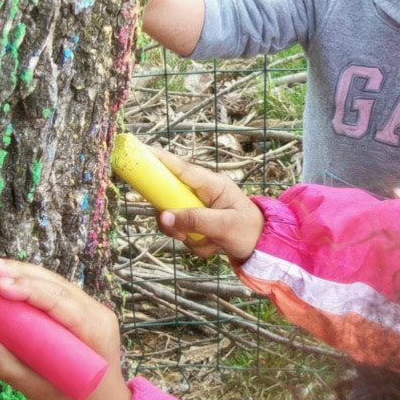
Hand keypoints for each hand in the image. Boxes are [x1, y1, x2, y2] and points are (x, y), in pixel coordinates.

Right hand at [0, 257, 130, 399]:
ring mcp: (92, 311)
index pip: (59, 300)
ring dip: (22, 273)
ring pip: (54, 283)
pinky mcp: (82, 313)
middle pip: (55, 284)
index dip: (28, 288)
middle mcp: (97, 314)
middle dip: (19, 273)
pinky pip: (54, 292)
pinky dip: (29, 284)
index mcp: (94, 331)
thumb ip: (9, 367)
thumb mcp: (41, 393)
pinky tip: (6, 278)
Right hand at [146, 147, 264, 261]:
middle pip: (168, 196)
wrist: (263, 247)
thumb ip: (194, 220)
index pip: (179, 167)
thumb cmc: (249, 230)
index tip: (136, 151)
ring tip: (208, 243)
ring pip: (173, 219)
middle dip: (172, 218)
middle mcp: (201, 192)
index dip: (156, 159)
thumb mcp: (223, 226)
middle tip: (182, 234)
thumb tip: (163, 217)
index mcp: (211, 184)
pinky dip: (195, 244)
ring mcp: (197, 207)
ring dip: (186, 235)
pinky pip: (182, 232)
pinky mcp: (196, 222)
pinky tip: (213, 247)